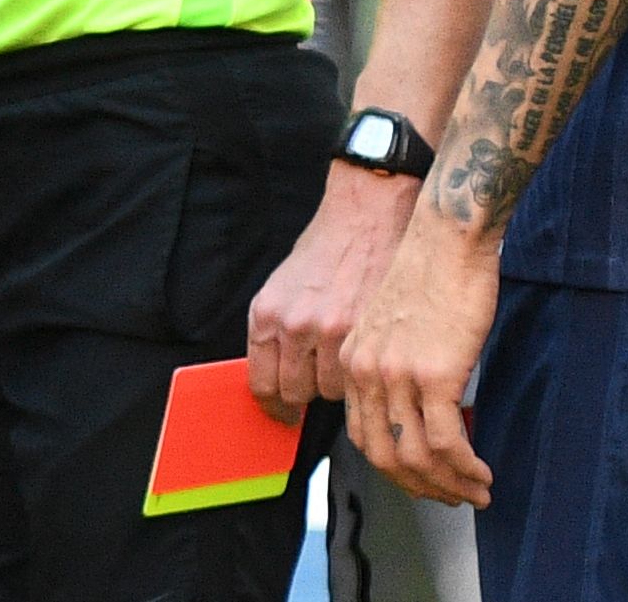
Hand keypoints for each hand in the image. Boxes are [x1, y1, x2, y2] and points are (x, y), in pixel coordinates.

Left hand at [247, 160, 419, 413]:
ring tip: (345, 350)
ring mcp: (328, 331)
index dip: (273, 406)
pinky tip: (363, 347)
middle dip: (306, 392)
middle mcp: (292, 325)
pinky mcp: (363, 332)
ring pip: (329, 392)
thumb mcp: (284, 286)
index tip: (282, 415)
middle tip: (320, 375)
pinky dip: (359, 372)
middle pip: (293, 393)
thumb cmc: (326, 248)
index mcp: (266, 314)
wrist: (366, 213)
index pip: (260, 385)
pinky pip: (356, 378)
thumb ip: (279, 331)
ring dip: (337, 381)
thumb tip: (278, 376)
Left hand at [342, 204, 498, 507]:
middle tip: (451, 498)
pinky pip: (445, 442)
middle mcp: (367, 372)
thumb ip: (397, 366)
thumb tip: (420, 411)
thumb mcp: (396, 324)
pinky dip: (465, 468)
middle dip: (419, 488)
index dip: (394, 468)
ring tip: (475, 492)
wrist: (448, 236)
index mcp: (354, 360)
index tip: (422, 480)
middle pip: (383, 456)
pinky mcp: (434, 374)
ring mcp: (398, 375)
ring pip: (415, 457)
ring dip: (448, 486)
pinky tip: (482, 473)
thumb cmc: (432, 272)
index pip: (362, 435)